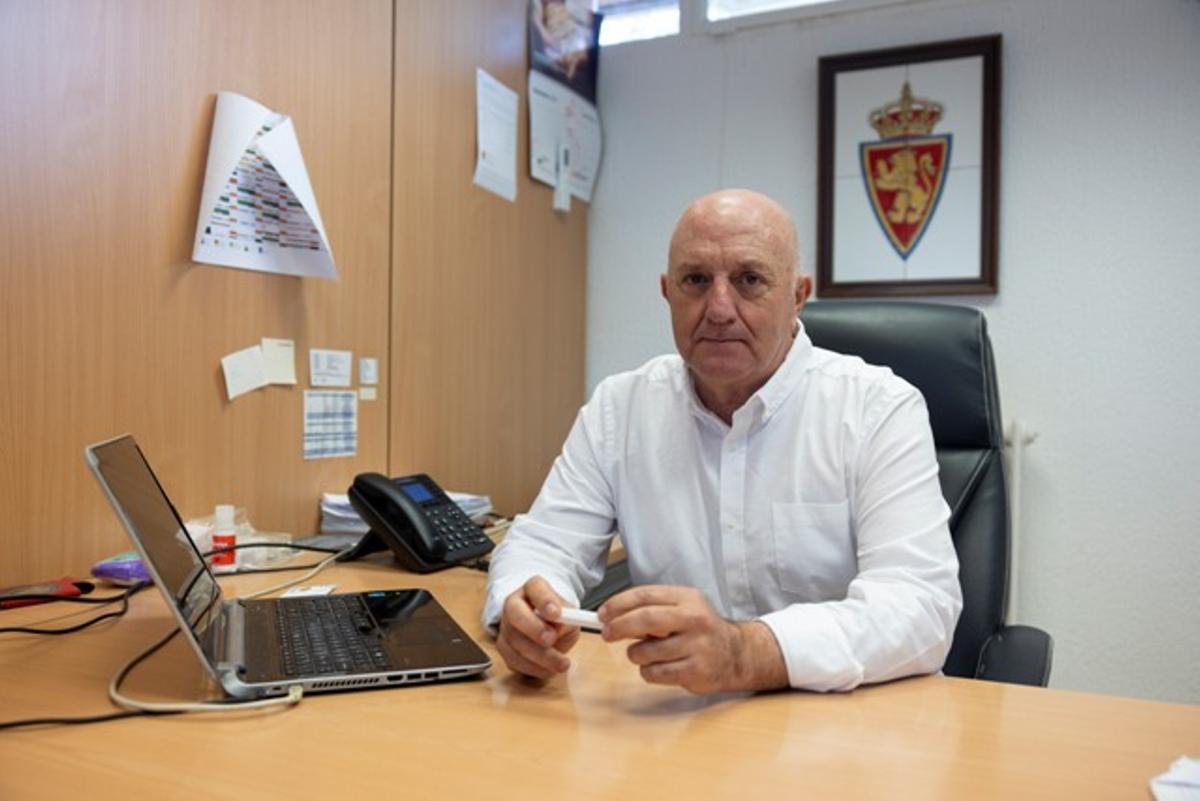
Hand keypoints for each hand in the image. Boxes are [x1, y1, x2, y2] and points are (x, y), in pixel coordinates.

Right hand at [496, 576, 581, 680]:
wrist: (544, 627)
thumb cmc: (558, 619)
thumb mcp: (571, 615)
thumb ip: (568, 620)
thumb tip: (559, 629)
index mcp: (533, 589)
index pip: (535, 588)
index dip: (545, 600)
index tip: (557, 614)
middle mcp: (514, 604)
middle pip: (514, 612)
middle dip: (533, 628)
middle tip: (551, 639)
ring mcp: (505, 626)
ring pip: (514, 640)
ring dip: (539, 656)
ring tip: (561, 663)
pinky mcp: (503, 647)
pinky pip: (513, 659)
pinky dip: (533, 668)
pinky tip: (549, 669)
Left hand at [598, 585, 787, 693]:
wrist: (737, 654)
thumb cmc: (702, 630)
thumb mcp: (684, 608)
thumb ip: (654, 608)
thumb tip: (613, 615)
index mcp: (688, 599)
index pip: (645, 595)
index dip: (618, 604)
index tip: (603, 614)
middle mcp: (694, 619)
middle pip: (644, 619)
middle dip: (619, 627)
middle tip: (607, 633)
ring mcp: (696, 646)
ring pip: (645, 651)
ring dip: (635, 654)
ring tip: (646, 653)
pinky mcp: (695, 671)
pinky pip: (654, 673)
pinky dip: (648, 672)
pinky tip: (659, 667)